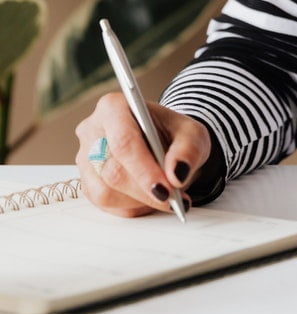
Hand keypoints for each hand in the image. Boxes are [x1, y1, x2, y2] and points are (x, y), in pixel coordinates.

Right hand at [75, 94, 211, 217]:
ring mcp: (85, 158)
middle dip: (145, 190)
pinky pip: (105, 204)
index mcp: (114, 107)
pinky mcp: (87, 182)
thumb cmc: (174, 134)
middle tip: (173, 198)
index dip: (144, 169)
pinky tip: (149, 198)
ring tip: (164, 196)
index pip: (124, 141)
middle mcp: (93, 130)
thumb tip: (177, 174)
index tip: (165, 189)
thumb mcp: (192, 134)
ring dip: (139, 200)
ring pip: (105, 192)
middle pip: (112, 170)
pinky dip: (131, 207)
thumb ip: (188, 150)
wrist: (164, 143)